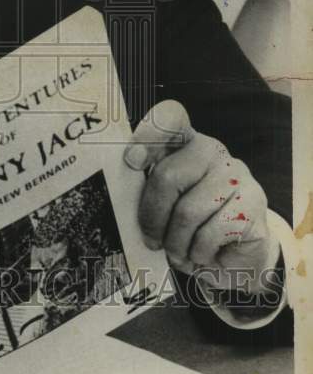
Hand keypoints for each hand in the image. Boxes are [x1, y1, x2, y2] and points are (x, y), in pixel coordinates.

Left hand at [124, 100, 279, 295]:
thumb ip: (146, 191)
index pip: (171, 116)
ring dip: (176, 243)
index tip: (131, 160)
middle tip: (151, 241)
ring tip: (177, 253)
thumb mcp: (163, 204)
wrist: (234, 257)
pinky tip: (201, 255)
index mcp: (183, 142)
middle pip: (168, 176)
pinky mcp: (253, 202)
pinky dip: (198, 252)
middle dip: (153, 217)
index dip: (149, 134)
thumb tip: (120, 197)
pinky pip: (211, 232)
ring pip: (188, 211)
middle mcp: (211, 150)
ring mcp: (236, 173)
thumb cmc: (188, 226)